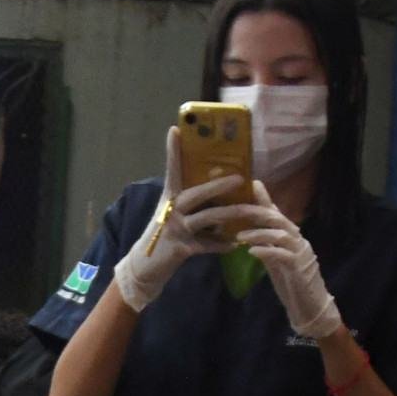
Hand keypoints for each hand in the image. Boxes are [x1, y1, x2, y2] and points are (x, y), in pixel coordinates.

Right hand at [113, 126, 253, 313]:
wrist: (146, 266)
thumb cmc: (165, 235)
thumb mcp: (172, 213)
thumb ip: (190, 200)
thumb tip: (217, 182)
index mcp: (170, 196)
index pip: (172, 169)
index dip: (173, 150)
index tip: (175, 129)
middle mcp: (171, 209)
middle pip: (197, 193)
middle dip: (218, 186)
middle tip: (239, 178)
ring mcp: (175, 229)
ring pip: (207, 218)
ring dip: (231, 215)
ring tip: (250, 211)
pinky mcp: (181, 248)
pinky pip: (207, 245)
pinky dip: (222, 245)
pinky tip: (235, 245)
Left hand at [232, 181, 342, 339]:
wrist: (310, 307)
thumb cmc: (291, 282)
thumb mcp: (275, 258)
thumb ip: (265, 242)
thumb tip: (247, 230)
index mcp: (291, 235)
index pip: (275, 212)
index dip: (263, 198)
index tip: (249, 184)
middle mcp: (297, 239)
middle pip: (277, 219)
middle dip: (256, 211)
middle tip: (235, 209)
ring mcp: (300, 253)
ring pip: (280, 234)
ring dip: (258, 234)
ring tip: (239, 236)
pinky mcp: (299, 269)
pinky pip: (282, 256)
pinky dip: (266, 252)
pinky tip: (251, 252)